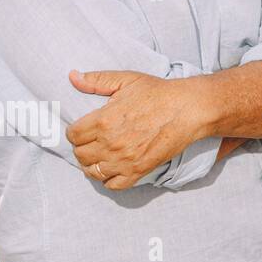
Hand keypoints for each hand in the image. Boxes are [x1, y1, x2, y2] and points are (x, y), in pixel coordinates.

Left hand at [66, 70, 207, 190]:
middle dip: (83, 147)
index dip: (76, 131)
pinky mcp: (139, 170)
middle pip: (80, 155)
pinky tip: (112, 168)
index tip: (84, 128)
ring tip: (100, 155)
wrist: (189, 108)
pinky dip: (108, 179)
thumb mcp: (127, 80)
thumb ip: (97, 80)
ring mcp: (124, 159)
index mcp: (104, 120)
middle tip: (93, 140)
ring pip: (92, 172)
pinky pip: (113, 185)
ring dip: (92, 164)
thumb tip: (72, 76)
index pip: (73, 135)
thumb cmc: (159, 92)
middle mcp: (111, 143)